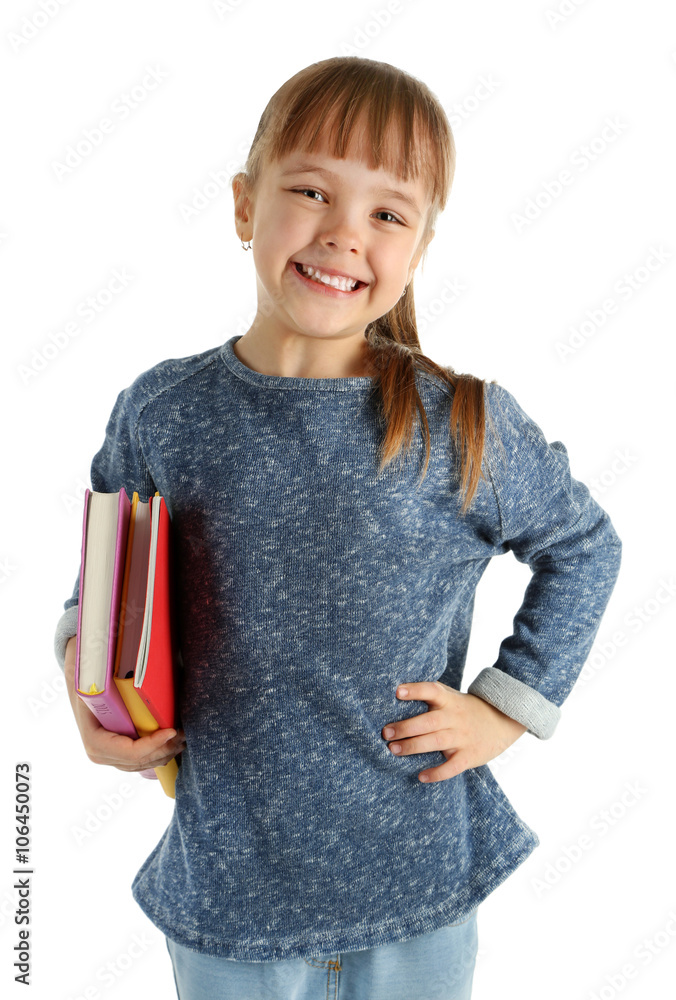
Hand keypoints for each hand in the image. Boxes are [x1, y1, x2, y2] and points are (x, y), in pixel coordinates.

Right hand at [64, 636, 185, 772]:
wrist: (80, 682)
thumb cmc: (90, 681)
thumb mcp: (97, 682)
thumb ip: (112, 685)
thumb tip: (133, 676)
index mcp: (95, 741)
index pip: (131, 753)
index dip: (154, 744)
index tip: (172, 730)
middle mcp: (100, 754)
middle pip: (141, 761)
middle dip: (165, 748)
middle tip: (184, 733)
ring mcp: (108, 757)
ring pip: (143, 764)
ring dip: (165, 753)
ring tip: (182, 737)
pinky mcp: (117, 754)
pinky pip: (141, 760)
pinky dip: (158, 753)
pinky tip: (172, 743)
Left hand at [381, 680, 527, 782]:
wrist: (503, 720)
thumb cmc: (466, 709)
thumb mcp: (452, 697)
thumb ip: (430, 696)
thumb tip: (395, 695)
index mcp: (449, 700)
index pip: (432, 691)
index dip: (415, 690)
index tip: (398, 692)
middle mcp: (455, 717)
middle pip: (429, 721)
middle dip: (406, 727)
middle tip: (386, 733)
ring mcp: (462, 737)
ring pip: (436, 742)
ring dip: (413, 747)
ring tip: (393, 750)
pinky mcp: (469, 756)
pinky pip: (452, 767)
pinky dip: (437, 773)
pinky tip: (421, 776)